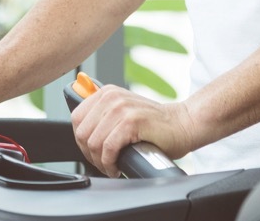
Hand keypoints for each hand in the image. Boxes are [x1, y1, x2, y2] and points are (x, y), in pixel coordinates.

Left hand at [70, 83, 193, 176]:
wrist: (183, 124)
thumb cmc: (155, 125)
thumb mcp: (124, 113)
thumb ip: (104, 116)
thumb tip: (82, 135)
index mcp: (106, 93)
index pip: (76, 118)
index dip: (82, 141)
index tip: (93, 153)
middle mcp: (110, 97)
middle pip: (82, 133)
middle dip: (90, 154)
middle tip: (103, 164)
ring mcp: (120, 108)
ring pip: (94, 143)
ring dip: (101, 162)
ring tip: (111, 167)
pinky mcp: (131, 121)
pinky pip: (108, 148)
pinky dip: (110, 163)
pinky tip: (117, 168)